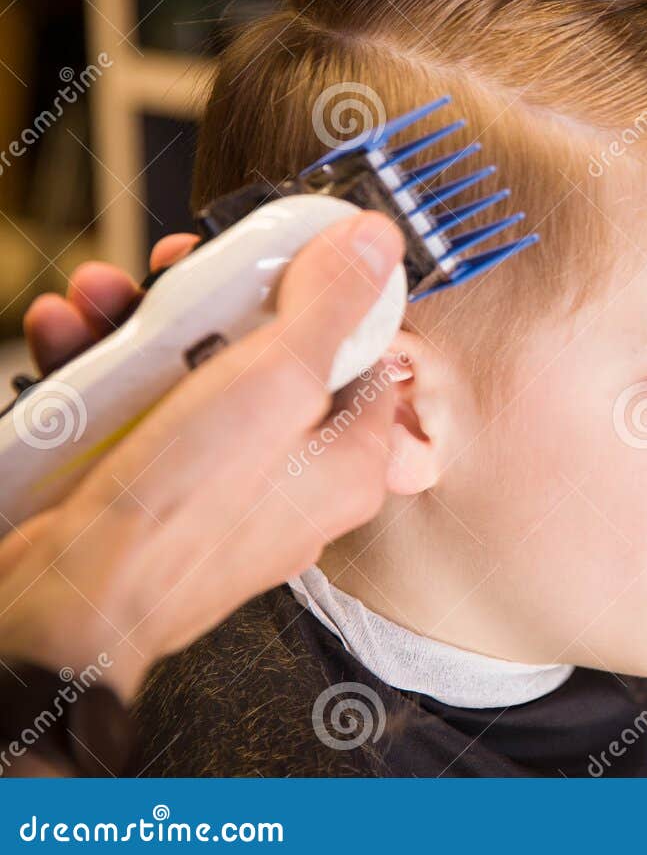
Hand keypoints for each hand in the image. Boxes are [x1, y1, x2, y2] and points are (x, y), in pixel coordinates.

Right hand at [0, 213, 404, 704]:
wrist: (61, 609)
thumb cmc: (180, 519)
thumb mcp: (274, 381)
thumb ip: (328, 306)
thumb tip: (376, 245)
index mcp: (349, 457)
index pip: (358, 350)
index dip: (315, 291)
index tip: (270, 259)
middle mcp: (292, 476)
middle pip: (266, 354)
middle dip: (208, 304)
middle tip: (172, 278)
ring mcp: (219, 487)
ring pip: (192, 375)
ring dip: (138, 328)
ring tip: (98, 302)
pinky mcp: (151, 493)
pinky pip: (137, 413)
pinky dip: (101, 375)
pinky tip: (68, 343)